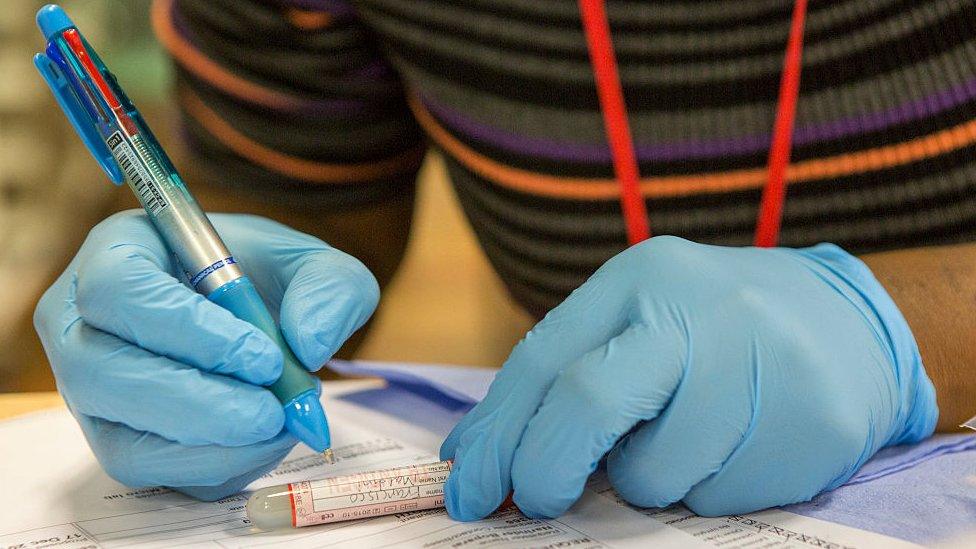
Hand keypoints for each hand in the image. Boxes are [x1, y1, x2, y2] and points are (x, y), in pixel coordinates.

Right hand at [34, 210, 377, 499]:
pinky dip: (214, 467)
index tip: (262, 358)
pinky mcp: (115, 438)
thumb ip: (328, 286)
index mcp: (117, 253)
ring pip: (122, 439)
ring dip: (210, 446)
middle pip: (104, 373)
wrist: (253, 314)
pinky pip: (150, 473)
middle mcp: (81, 324)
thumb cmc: (263, 276)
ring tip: (277, 425)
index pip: (120, 291)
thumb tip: (309, 345)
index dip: (188, 330)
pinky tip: (261, 442)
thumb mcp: (312, 262)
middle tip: (273, 413)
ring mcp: (89, 390)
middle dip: (200, 404)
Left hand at [441, 236, 936, 518]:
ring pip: (654, 472)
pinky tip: (737, 446)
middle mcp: (703, 309)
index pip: (545, 359)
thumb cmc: (715, 334)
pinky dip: (704, 491)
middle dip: (545, 469)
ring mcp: (766, 364)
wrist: (848, 325)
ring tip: (682, 442)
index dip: (496, 434)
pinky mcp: (816, 424)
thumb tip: (475, 456)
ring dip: (645, 481)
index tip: (468, 487)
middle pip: (588, 402)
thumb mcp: (635, 328)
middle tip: (537, 501)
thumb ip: (561, 382)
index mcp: (643, 279)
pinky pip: (717, 497)